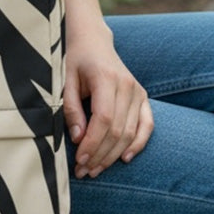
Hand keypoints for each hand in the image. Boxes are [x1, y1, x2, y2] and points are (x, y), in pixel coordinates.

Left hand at [63, 28, 152, 177]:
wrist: (94, 42)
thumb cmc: (76, 61)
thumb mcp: (66, 81)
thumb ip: (71, 109)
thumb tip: (78, 138)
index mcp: (106, 79)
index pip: (104, 119)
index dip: (93, 143)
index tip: (79, 160)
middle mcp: (127, 86)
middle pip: (117, 130)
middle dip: (100, 155)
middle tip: (84, 172)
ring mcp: (138, 92)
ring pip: (130, 132)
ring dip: (113, 155)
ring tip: (96, 169)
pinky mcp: (143, 97)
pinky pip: (147, 125)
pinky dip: (138, 144)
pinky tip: (125, 159)